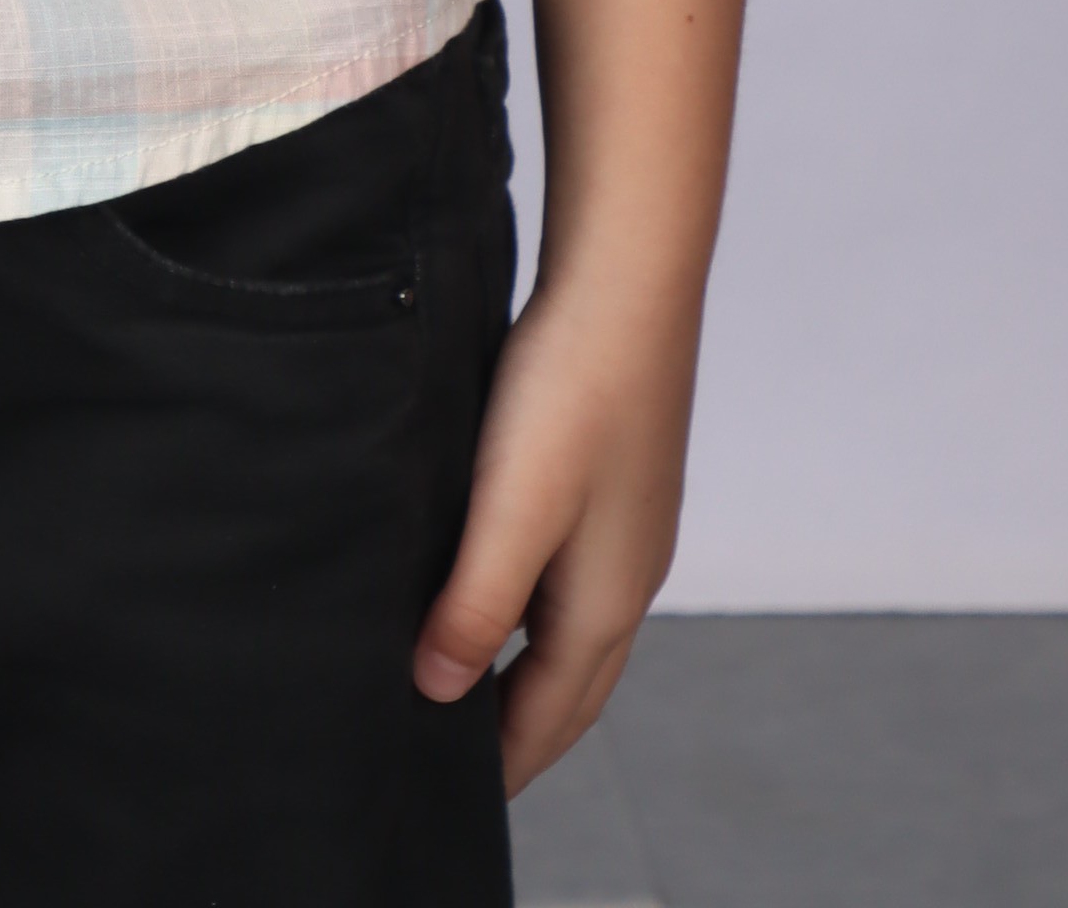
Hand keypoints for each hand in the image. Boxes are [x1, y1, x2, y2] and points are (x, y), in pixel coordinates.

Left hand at [411, 272, 697, 789]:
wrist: (629, 273)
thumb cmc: (574, 385)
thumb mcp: (513, 507)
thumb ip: (478, 604)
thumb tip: (438, 690)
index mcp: (608, 597)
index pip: (554, 712)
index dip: (507, 757)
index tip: (459, 794)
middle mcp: (629, 570)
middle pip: (576, 682)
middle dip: (526, 728)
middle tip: (464, 759)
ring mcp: (629, 521)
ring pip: (577, 624)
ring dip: (532, 664)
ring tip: (471, 678)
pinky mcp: (616, 474)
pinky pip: (576, 571)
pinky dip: (538, 604)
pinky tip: (501, 574)